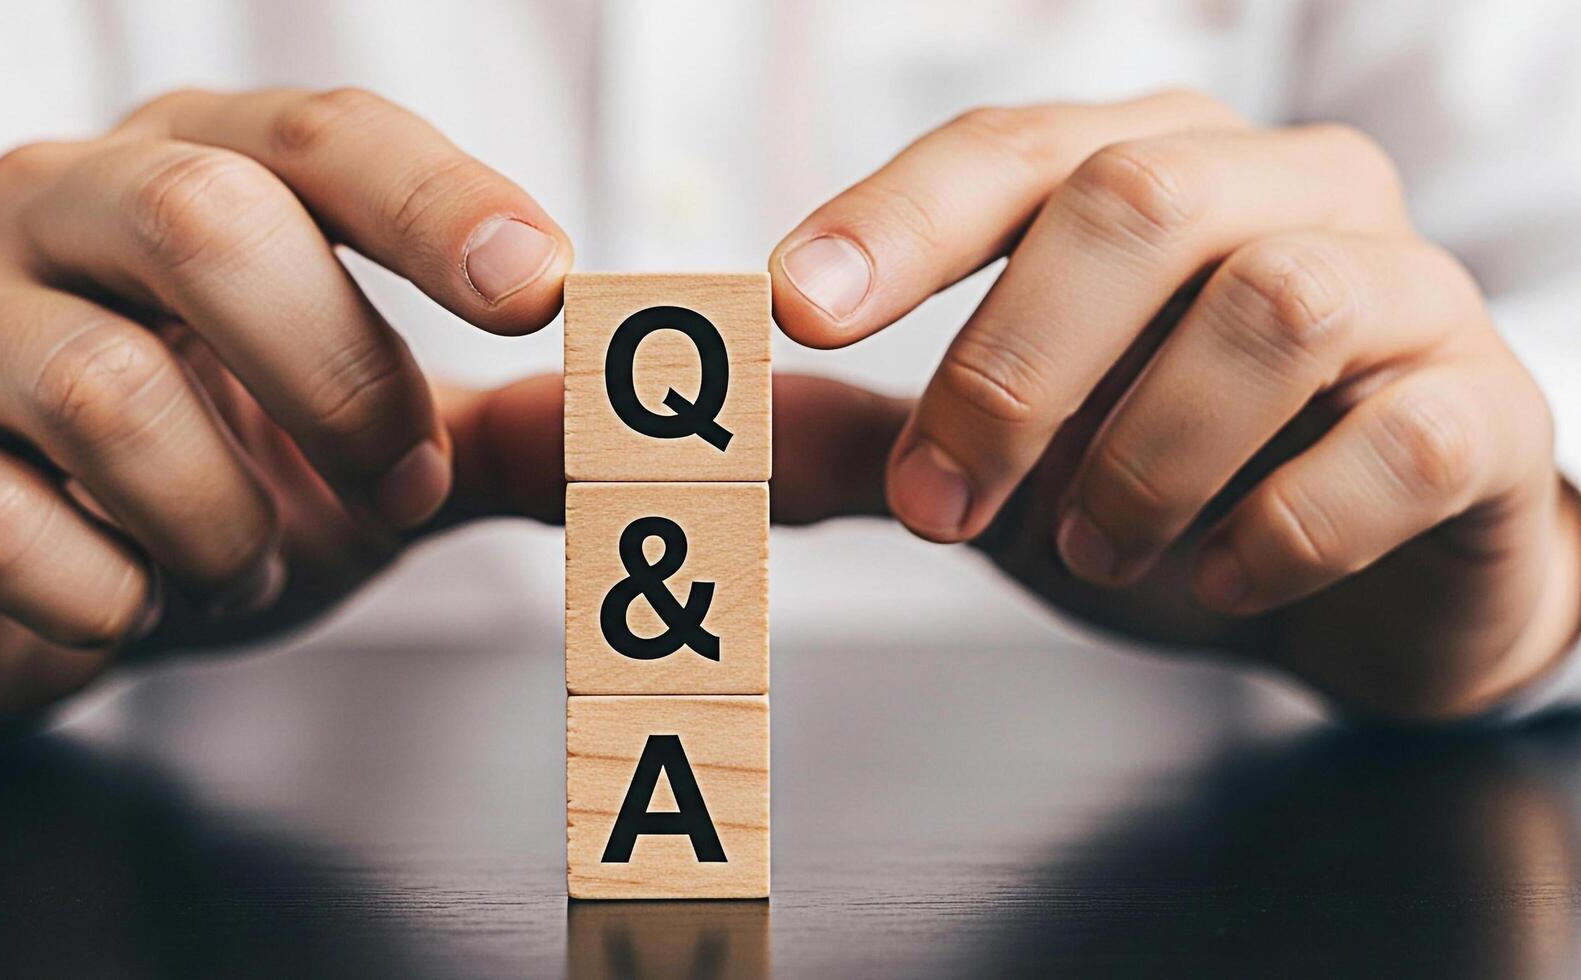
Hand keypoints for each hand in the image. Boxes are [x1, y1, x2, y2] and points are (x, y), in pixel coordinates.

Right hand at [0, 87, 581, 719]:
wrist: (12, 570)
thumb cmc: (209, 470)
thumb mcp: (370, 437)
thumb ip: (511, 428)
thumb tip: (679, 432)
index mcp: (197, 168)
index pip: (321, 137)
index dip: (437, 204)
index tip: (544, 286)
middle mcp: (58, 209)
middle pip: (199, 219)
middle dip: (336, 374)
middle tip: (398, 488)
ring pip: (107, 389)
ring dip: (224, 520)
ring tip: (237, 566)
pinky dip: (107, 595)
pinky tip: (126, 600)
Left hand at [770, 90, 1580, 721]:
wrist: (1371, 580)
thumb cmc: (1175, 483)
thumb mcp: (1008, 458)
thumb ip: (878, 437)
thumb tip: (736, 433)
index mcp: (1153, 169)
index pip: (1013, 150)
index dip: (896, 219)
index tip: (792, 305)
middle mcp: (1283, 193)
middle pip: (1138, 202)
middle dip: (1010, 366)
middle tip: (938, 506)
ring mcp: (1403, 290)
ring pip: (1276, 305)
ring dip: (1145, 456)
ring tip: (1091, 550)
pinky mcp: (1482, 411)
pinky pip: (1399, 439)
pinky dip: (1283, 526)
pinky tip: (1220, 577)